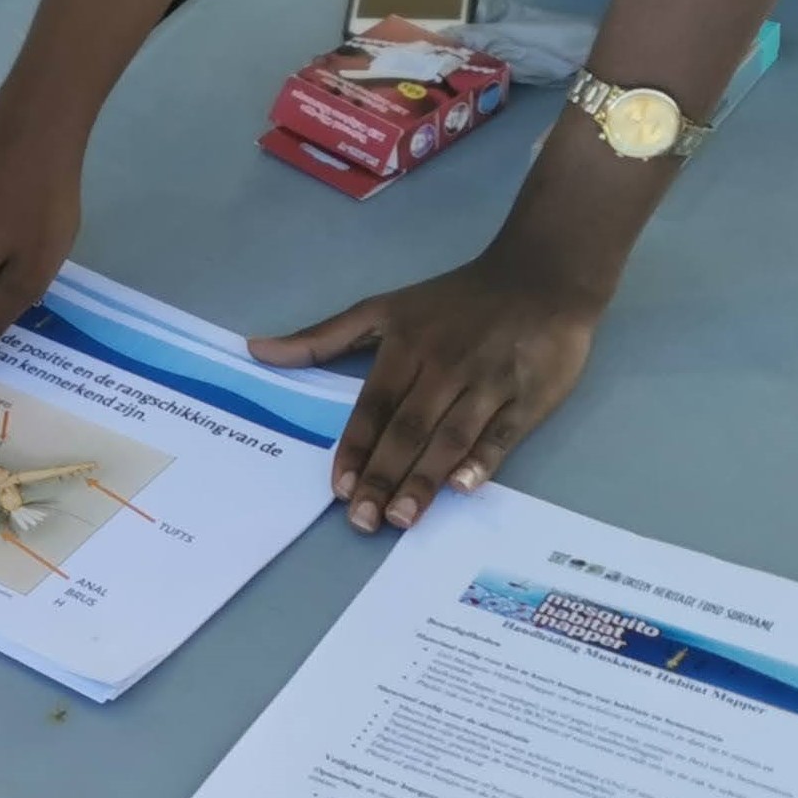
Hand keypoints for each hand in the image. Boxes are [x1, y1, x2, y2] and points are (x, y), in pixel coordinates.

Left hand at [250, 247, 605, 533]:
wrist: (541, 276)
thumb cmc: (455, 301)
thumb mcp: (384, 310)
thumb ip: (322, 338)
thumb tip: (256, 350)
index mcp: (407, 348)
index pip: (373, 407)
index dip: (356, 449)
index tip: (339, 489)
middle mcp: (444, 368)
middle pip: (408, 429)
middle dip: (383, 476)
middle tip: (362, 521)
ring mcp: (488, 383)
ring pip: (450, 438)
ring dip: (425, 480)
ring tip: (401, 519)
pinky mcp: (528, 397)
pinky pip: (502, 434)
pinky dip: (484, 460)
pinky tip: (463, 488)